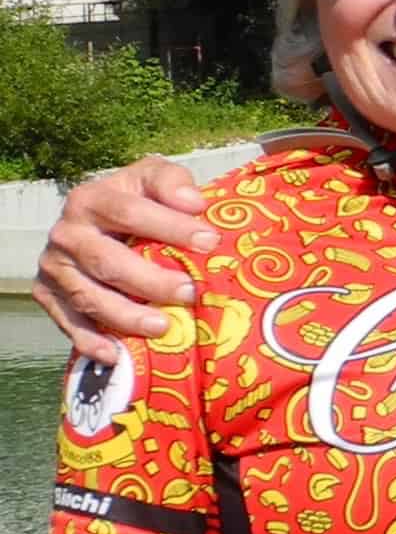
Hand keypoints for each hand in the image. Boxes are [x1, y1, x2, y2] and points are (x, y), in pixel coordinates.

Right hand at [32, 159, 214, 363]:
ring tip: (164, 327)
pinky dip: (91, 341)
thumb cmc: (136, 202)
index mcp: (91, 199)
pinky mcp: (48, 295)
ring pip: (89, 297)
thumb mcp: (152, 179)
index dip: (170, 227)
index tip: (209, 242)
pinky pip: (69, 322)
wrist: (97, 223)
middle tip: (190, 293)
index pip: (129, 212)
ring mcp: (55, 267)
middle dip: (150, 280)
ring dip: (126, 316)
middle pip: (107, 261)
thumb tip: (193, 203)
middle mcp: (67, 233)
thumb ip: (171, 182)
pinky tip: (117, 354)